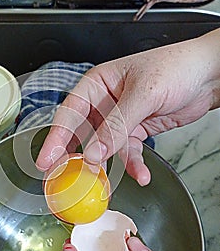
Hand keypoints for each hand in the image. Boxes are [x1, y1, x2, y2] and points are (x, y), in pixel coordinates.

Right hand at [36, 29, 219, 184]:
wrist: (208, 75)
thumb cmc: (176, 67)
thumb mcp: (143, 95)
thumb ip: (116, 125)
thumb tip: (93, 152)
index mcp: (98, 83)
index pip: (70, 112)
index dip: (56, 137)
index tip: (46, 159)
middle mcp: (105, 102)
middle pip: (82, 133)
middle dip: (75, 156)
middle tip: (64, 178)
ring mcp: (120, 118)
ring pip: (105, 147)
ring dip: (108, 166)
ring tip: (104, 183)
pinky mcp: (136, 131)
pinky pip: (128, 152)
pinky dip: (133, 164)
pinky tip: (139, 174)